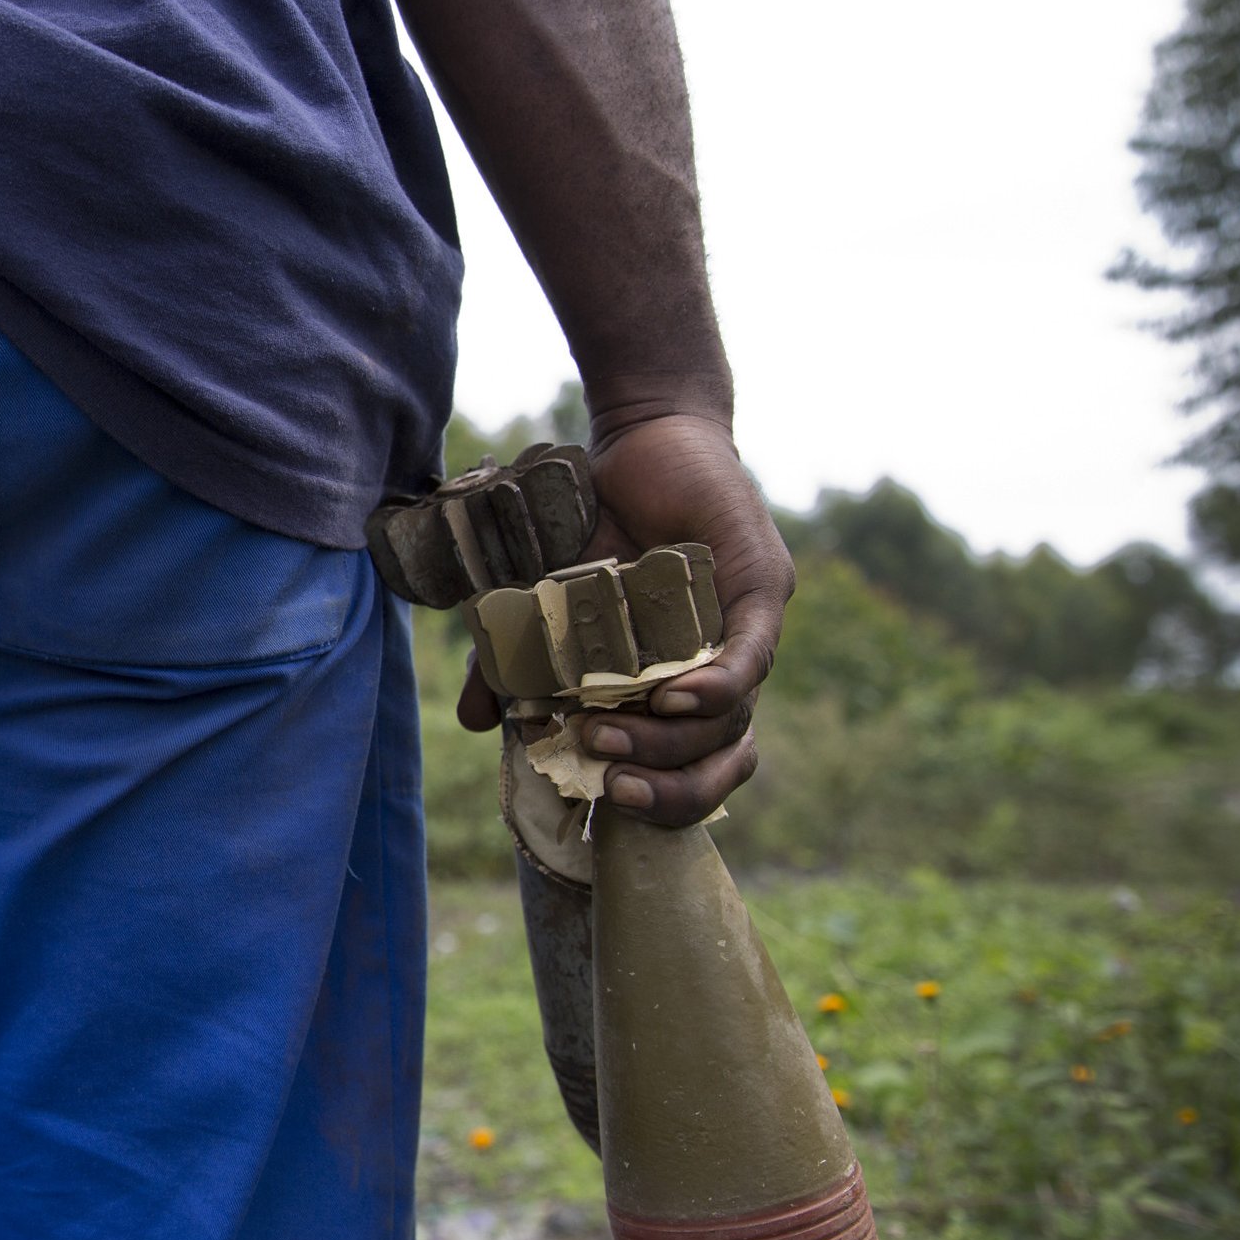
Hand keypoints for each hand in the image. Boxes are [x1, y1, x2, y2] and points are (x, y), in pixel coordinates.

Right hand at [456, 413, 793, 825]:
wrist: (639, 438)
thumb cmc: (594, 522)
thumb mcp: (541, 602)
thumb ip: (517, 663)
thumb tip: (477, 725)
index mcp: (680, 685)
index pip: (694, 769)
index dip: (661, 801)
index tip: (604, 800)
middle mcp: (721, 667)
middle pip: (720, 758)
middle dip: (666, 785)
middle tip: (608, 780)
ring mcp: (748, 630)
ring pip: (731, 717)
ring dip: (673, 740)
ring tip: (611, 737)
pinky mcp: (762, 588)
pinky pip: (750, 656)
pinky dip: (716, 687)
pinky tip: (674, 700)